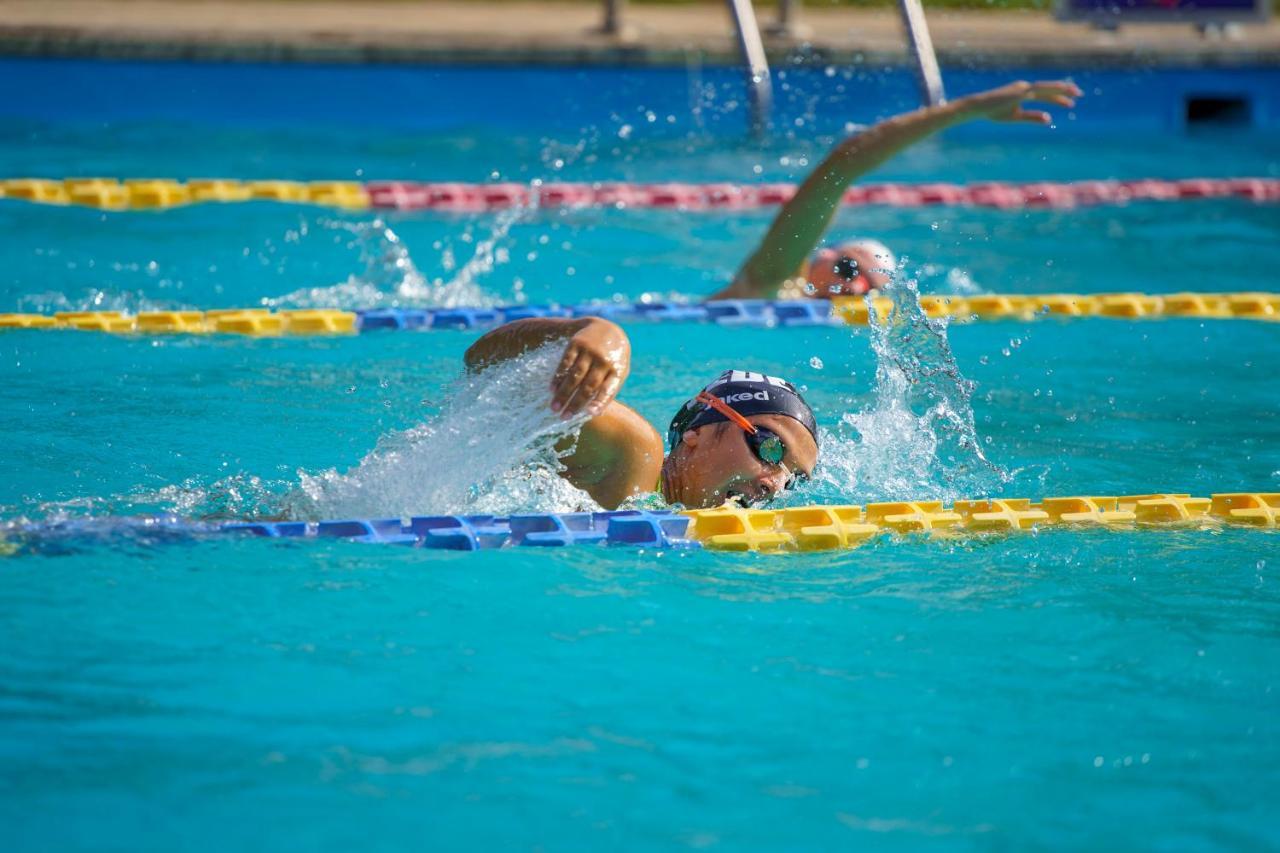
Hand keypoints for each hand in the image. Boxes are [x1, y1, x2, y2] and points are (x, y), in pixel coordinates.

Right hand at [550, 318, 629, 418]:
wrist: (607, 328)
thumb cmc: (613, 358)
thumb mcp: (618, 372)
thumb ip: (609, 391)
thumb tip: (595, 413)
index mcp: (617, 370)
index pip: (607, 389)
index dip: (599, 401)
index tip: (590, 414)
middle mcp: (604, 361)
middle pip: (588, 386)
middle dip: (575, 403)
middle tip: (563, 417)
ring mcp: (590, 351)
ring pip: (574, 376)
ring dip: (563, 393)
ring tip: (554, 408)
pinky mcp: (576, 344)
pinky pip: (565, 363)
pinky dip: (558, 377)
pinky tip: (551, 389)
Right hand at [956, 80, 1081, 124]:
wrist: (978, 107)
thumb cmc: (993, 112)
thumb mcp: (1016, 116)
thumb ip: (1032, 117)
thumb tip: (1049, 119)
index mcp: (1024, 92)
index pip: (1045, 94)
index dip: (1059, 98)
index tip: (1071, 102)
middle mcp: (1025, 87)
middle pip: (1049, 88)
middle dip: (1065, 90)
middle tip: (1080, 94)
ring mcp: (1022, 88)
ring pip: (1046, 87)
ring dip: (1061, 88)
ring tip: (1075, 92)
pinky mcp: (1019, 91)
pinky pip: (1038, 91)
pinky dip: (1051, 91)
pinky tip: (1062, 94)